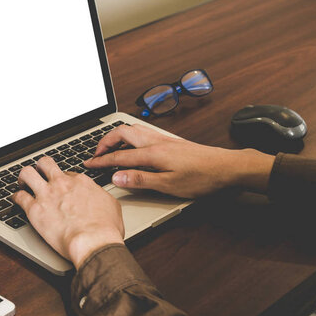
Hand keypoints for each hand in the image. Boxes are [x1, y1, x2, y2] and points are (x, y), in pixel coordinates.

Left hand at [12, 157, 124, 268]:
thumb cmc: (104, 228)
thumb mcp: (112, 206)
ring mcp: (47, 195)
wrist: (93, 241)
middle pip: (45, 164)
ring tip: (22, 183)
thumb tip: (100, 197)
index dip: (63, 179)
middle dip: (41, 167)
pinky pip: (19, 197)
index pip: (66, 173)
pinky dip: (15, 197)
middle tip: (39, 174)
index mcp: (81, 182)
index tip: (61, 185)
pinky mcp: (34, 210)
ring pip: (27, 173)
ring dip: (24, 177)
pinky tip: (16, 200)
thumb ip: (101, 197)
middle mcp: (62, 184)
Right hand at [83, 124, 274, 197]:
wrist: (227, 167)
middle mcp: (156, 142)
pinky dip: (130, 137)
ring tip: (110, 148)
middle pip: (123, 133)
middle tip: (96, 153)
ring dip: (117, 137)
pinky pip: (143, 132)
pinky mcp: (171, 141)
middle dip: (105, 141)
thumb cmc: (202, 178)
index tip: (88, 164)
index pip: (119, 156)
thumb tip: (116, 177)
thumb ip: (140, 180)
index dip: (101, 160)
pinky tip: (133, 146)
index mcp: (152, 153)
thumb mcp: (169, 185)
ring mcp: (164, 139)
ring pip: (133, 130)